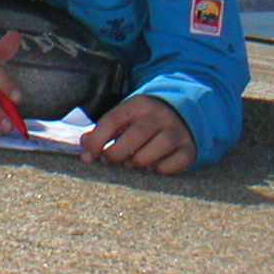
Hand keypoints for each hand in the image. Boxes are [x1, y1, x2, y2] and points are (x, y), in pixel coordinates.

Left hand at [80, 94, 195, 173]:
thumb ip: (103, 130)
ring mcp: (177, 130)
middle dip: (117, 153)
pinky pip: (175, 163)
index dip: (97, 140)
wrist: (181, 113)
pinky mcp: (189, 147)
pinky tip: (153, 166)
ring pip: (156, 149)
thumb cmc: (142, 120)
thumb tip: (84, 143)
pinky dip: (161, 169)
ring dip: (139, 161)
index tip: (88, 155)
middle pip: (135, 135)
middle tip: (110, 160)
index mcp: (138, 104)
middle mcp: (159, 115)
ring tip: (131, 163)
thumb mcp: (124, 117)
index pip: (113, 120)